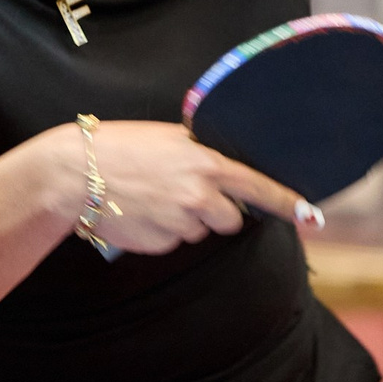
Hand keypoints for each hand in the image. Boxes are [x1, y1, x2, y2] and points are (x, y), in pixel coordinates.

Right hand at [77, 122, 318, 255]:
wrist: (72, 174)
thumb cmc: (116, 147)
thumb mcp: (165, 139)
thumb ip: (200, 154)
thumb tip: (224, 170)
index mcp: (205, 164)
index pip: (259, 187)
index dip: (287, 203)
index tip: (310, 216)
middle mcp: (199, 196)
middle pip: (231, 218)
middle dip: (215, 211)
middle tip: (182, 194)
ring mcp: (180, 223)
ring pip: (198, 231)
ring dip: (183, 221)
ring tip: (149, 199)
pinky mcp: (161, 243)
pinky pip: (172, 241)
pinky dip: (160, 231)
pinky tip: (138, 212)